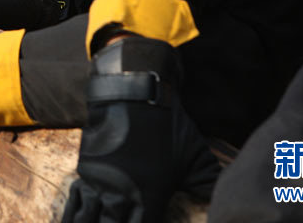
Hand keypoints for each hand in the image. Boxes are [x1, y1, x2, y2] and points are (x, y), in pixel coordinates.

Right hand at [62, 36, 219, 222]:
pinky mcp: (86, 171)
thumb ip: (209, 184)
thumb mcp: (195, 155)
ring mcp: (99, 184)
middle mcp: (121, 196)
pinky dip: (74, 217)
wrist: (131, 93)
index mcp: (150, 197)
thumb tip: (228, 202)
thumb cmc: (166, 125)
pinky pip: (75, 203)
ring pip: (88, 222)